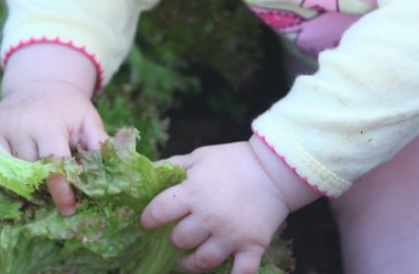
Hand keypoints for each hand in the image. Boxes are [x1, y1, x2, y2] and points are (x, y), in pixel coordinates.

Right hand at [0, 44, 107, 214]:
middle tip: (56, 195)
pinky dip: (8, 171)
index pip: (53, 164)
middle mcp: (20, 125)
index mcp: (48, 123)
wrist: (38, 82)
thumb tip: (114, 165)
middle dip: (45, 186)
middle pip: (31, 171)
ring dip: (26, 180)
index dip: (61, 190)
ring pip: (12, 170)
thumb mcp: (88, 119)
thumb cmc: (67, 106)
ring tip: (39, 181)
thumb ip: (98, 142)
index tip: (69, 209)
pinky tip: (21, 171)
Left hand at [140, 136, 318, 272]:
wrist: (273, 169)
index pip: (159, 211)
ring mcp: (231, 234)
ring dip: (191, 262)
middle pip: (179, 239)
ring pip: (202, 261)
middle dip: (174, 238)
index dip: (149, 218)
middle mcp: (210, 216)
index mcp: (194, 191)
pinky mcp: (252, 246)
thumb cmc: (232, 161)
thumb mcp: (198, 157)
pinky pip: (240, 273)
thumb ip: (171, 166)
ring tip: (187, 258)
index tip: (148, 222)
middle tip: (177, 235)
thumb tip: (145, 172)